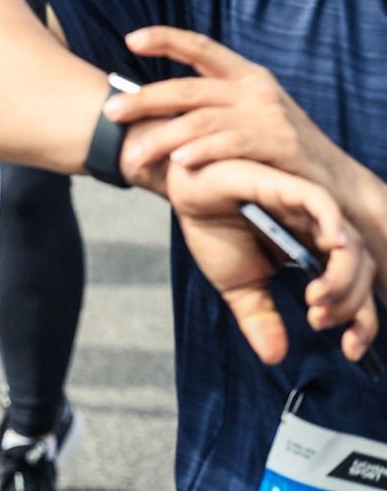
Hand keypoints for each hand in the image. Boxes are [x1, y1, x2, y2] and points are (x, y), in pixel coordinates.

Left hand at [107, 27, 348, 191]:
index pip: (202, 47)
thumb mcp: (250, 114)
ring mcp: (267, 114)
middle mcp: (255, 89)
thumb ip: (211, 104)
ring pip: (201, 120)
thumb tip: (153, 103)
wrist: (334, 182)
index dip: (166, 39)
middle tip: (109, 113)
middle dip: (144, 100)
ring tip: (133, 156)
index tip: (131, 39)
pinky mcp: (278, 143)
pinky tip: (179, 161)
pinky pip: (231, 144)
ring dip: (162, 138)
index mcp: (246, 75)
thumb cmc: (281, 149)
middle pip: (187, 89)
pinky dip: (202, 151)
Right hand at [159, 157, 376, 364]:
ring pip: (347, 241)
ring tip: (316, 299)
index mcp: (311, 250)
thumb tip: (273, 356)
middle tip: (318, 319)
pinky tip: (331, 247)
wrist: (178, 193)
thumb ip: (259, 316)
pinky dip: (333, 223)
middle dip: (350, 300)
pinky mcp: (284, 185)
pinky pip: (321, 202)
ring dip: (342, 275)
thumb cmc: (210, 227)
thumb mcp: (236, 283)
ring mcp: (304, 208)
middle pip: (361, 266)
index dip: (362, 320)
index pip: (355, 286)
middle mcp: (316, 229)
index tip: (349, 350)